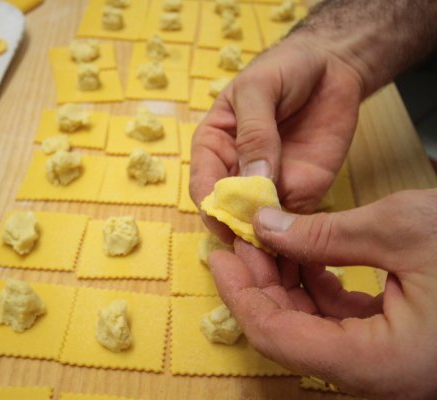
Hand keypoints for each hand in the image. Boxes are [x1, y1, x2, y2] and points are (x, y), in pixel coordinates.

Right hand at [189, 33, 364, 241]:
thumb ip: (254, 133)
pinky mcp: (299, 194)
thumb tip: (252, 180)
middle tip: (257, 252)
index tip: (229, 223)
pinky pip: (291, 224)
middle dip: (238, 232)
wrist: (332, 66)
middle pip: (227, 213)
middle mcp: (234, 173)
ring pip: (257, 225)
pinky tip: (299, 253)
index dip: (212, 207)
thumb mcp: (259, 90)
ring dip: (264, 243)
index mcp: (213, 148)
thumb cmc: (283, 70)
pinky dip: (293, 241)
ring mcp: (267, 187)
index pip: (203, 185)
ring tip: (277, 261)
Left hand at [208, 188, 436, 398]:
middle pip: (288, 333)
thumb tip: (264, 225)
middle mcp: (378, 374)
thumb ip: (323, 233)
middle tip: (240, 237)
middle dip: (258, 283)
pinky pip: (336, 320)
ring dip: (283, 282)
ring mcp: (386, 360)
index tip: (219, 255)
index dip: (240, 295)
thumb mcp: (401, 229)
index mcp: (380, 363)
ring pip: (309, 326)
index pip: (278, 340)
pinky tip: (305, 253)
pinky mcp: (394, 341)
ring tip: (267, 237)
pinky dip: (313, 286)